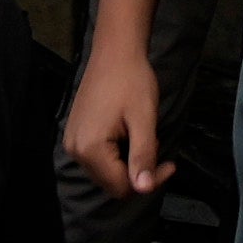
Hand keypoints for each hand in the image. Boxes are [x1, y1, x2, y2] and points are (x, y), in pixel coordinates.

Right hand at [66, 40, 166, 199]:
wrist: (115, 52)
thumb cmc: (132, 81)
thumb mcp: (144, 121)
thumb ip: (143, 157)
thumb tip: (144, 189)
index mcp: (90, 148)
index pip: (122, 187)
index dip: (149, 180)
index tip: (169, 163)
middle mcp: (75, 149)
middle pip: (112, 184)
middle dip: (138, 172)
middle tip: (156, 147)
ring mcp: (73, 142)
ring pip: (106, 173)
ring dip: (128, 164)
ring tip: (141, 137)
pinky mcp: (76, 134)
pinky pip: (98, 159)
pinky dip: (117, 155)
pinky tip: (128, 134)